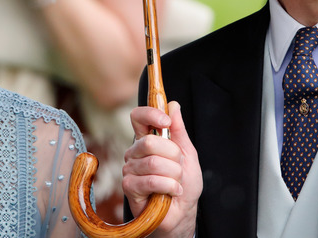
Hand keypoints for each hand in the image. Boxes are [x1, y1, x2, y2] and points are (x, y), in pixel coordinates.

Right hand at [123, 101, 200, 237]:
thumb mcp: (187, 153)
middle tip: (178, 168)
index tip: (165, 121)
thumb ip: (179, 130)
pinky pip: (152, 181)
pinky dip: (170, 187)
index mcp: (147, 140)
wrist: (182, 212)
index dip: (150, 114)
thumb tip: (173, 105)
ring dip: (174, 175)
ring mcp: (130, 169)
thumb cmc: (184, 184)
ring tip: (175, 183)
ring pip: (154, 163)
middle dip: (173, 157)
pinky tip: (172, 192)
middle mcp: (135, 153)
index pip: (138, 117)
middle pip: (150, 142)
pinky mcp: (129, 187)